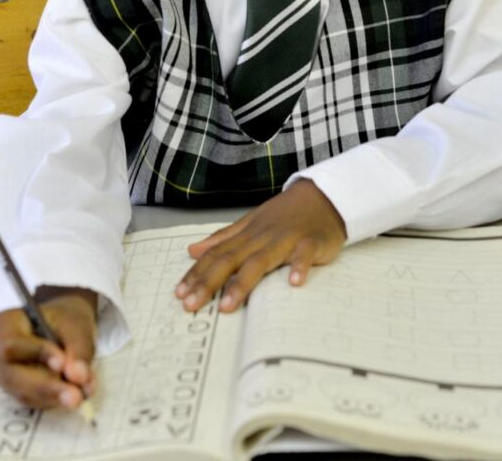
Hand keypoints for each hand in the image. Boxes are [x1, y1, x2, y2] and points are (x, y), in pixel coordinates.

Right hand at [0, 288, 96, 409]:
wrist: (63, 327)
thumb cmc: (64, 320)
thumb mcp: (76, 325)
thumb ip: (79, 349)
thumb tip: (78, 377)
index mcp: (3, 324)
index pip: (11, 344)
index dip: (35, 354)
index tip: (62, 362)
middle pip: (12, 375)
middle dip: (45, 386)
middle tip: (76, 394)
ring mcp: (1, 374)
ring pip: (22, 393)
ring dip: (52, 396)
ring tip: (80, 393)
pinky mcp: (13, 391)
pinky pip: (30, 401)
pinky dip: (53, 400)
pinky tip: (72, 393)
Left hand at [175, 179, 345, 312]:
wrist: (322, 196)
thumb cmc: (284, 215)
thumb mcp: (250, 224)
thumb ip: (223, 238)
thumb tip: (191, 250)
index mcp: (246, 235)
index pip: (216, 255)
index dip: (197, 274)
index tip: (179, 294)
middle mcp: (261, 237)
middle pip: (231, 260)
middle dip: (209, 282)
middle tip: (191, 305)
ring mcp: (286, 239)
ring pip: (261, 261)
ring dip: (243, 282)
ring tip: (227, 305)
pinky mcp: (311, 242)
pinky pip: (304, 254)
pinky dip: (299, 266)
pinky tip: (294, 282)